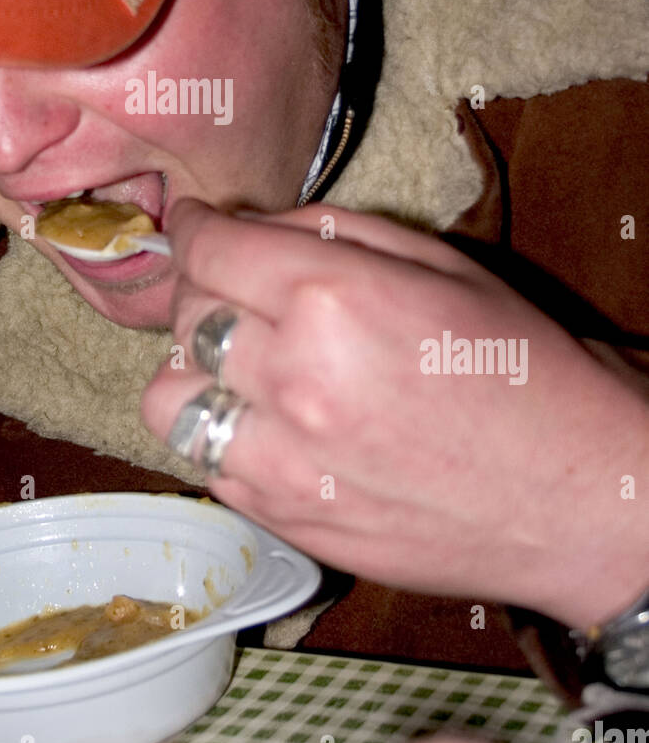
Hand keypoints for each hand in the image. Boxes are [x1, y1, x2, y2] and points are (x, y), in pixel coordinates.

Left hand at [141, 200, 648, 627]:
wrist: (574, 491)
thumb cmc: (518, 367)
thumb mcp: (438, 263)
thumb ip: (330, 232)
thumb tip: (250, 226)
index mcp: (332, 298)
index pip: (210, 249)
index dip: (194, 226)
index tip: (196, 222)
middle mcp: (291, 378)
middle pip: (184, 314)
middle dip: (199, 285)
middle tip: (229, 283)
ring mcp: (282, 459)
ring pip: (167, 399)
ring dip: (191, 369)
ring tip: (235, 362)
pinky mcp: (285, 520)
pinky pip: (205, 464)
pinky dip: (219, 434)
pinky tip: (264, 421)